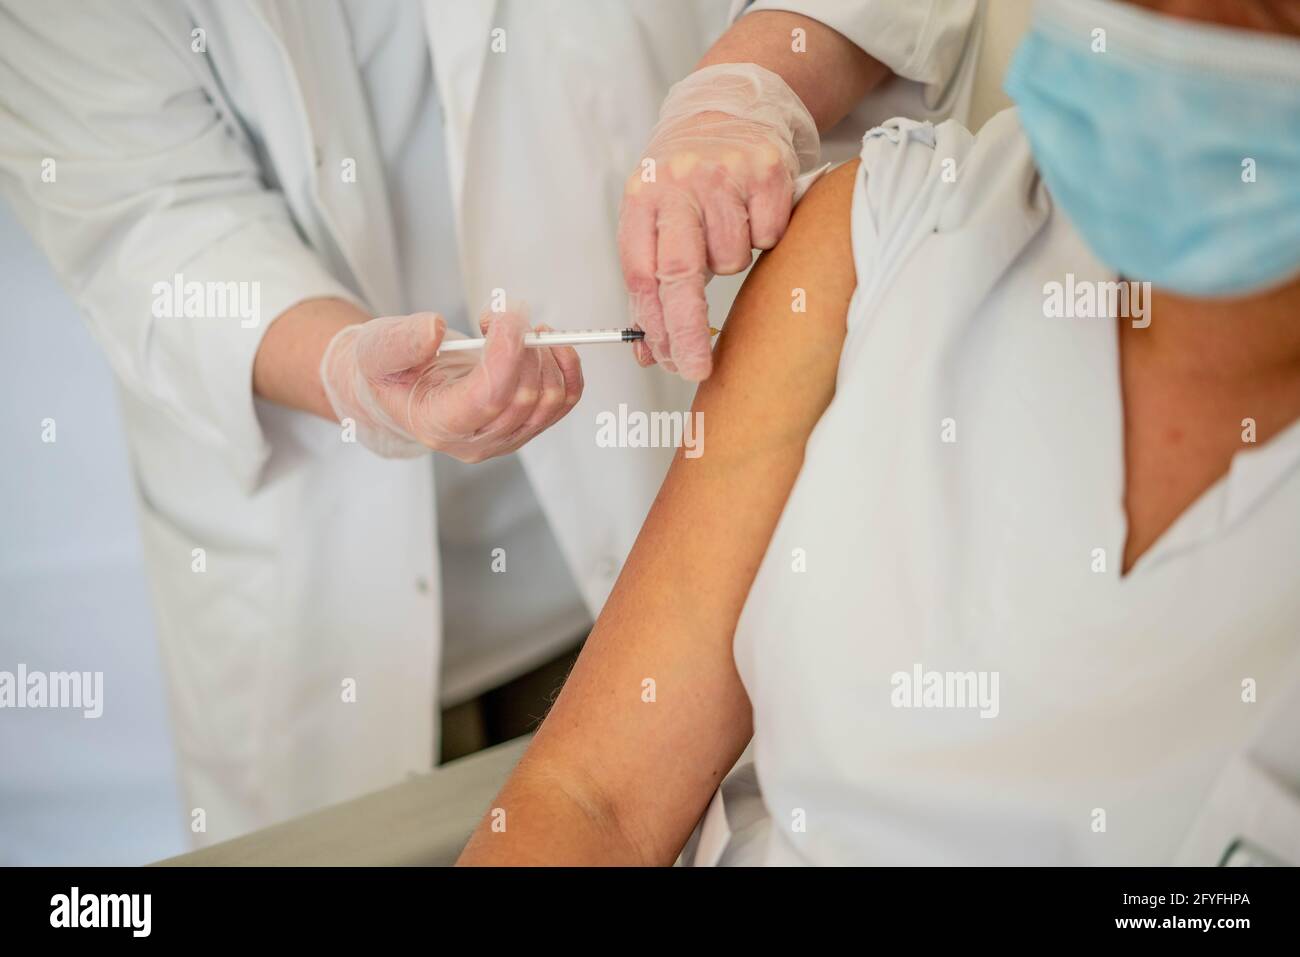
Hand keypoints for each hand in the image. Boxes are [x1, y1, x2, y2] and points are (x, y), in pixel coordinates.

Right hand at [320, 307, 582, 460]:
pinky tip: (549, 344)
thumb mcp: (377, 349)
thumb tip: (435, 329)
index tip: (507, 316)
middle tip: (507, 315)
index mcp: (437, 424)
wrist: (401, 387)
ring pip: (550, 400)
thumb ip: (401, 341)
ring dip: (546, 354)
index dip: (506, 354)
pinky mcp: (526, 425)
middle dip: (525, 347)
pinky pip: (565, 401)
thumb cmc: (388, 369)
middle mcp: (476, 440)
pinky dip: (567, 368)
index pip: (487, 397)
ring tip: (519, 326)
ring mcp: (506, 437)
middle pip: (524, 398)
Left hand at [618, 63, 818, 380]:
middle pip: (679, 274)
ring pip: (731, 259)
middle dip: (686, 330)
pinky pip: (767, 236)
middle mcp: (677, 183)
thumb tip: (650, 351)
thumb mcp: (653, 218)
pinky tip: (751, 212)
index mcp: (641, 198)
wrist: (729, 108)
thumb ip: (650, 283)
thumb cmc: (685, 177)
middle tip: (695, 367)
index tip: (668, 362)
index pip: (642, 275)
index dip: (654, 327)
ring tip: (725, 230)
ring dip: (731, 262)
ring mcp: (723, 174)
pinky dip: (763, 237)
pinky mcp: (766, 170)